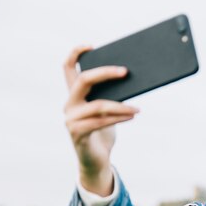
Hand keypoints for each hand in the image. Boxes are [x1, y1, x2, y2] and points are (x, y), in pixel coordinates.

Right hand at [63, 46, 139, 195]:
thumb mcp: (107, 110)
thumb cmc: (104, 132)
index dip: (76, 53)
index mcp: (74, 95)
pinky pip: (101, 122)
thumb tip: (130, 79)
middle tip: (126, 71)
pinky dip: (119, 118)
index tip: (91, 45)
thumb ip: (110, 96)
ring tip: (137, 108)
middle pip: (84, 80)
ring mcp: (71, 119)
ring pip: (98, 105)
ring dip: (121, 105)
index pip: (67, 68)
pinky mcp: (78, 133)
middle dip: (105, 73)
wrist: (97, 160)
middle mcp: (69, 104)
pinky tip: (132, 115)